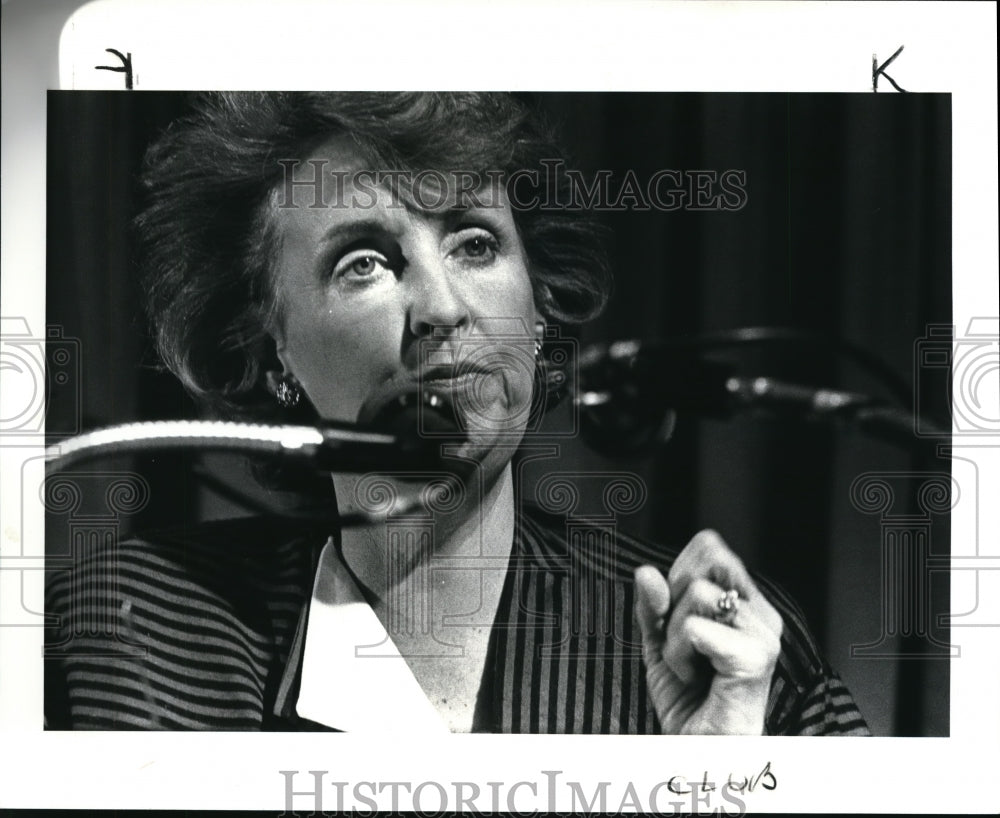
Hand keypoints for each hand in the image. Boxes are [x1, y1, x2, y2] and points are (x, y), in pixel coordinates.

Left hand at [634, 530, 782, 734]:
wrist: (699, 750)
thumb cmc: (688, 699)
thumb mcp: (659, 640)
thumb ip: (653, 603)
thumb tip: (646, 571)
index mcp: (745, 600)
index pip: (709, 547)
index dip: (678, 573)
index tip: (676, 615)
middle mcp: (761, 611)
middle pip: (705, 560)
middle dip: (675, 600)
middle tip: (684, 643)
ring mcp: (763, 632)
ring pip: (696, 594)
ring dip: (675, 637)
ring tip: (691, 666)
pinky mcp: (755, 656)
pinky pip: (695, 627)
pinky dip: (680, 653)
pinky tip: (696, 677)